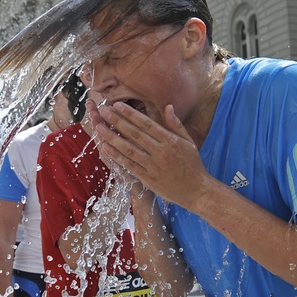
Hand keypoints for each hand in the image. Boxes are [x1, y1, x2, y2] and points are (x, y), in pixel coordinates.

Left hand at [89, 100, 207, 207]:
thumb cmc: (192, 165)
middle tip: (103, 110)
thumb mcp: (188, 142)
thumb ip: (176, 124)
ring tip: (99, 127)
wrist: (196, 190)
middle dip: (117, 121)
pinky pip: (128, 165)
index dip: (130, 114)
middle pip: (135, 134)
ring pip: (128, 149)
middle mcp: (161, 152)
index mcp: (170, 141)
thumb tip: (168, 106)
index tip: (117, 105)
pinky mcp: (147, 178)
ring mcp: (153, 166)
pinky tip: (105, 147)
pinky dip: (116, 156)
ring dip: (112, 137)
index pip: (146, 124)